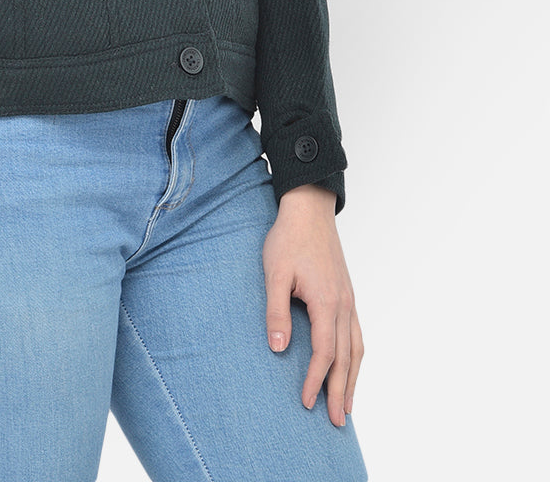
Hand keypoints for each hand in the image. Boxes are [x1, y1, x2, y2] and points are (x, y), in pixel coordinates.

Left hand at [261, 183, 363, 426]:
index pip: (324, 352)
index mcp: (326, 301)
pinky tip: (350, 368)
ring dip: (353, 379)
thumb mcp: (274, 273)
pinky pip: (357, 334)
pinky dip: (356, 358)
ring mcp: (349, 300)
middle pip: (346, 358)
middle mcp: (343, 305)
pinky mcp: (347, 295)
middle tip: (338, 422)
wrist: (309, 209)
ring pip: (357, 348)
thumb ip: (276, 311)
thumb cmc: (288, 238)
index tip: (306, 402)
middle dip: (341, 392)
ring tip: (348, 405)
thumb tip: (278, 348)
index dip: (316, 380)